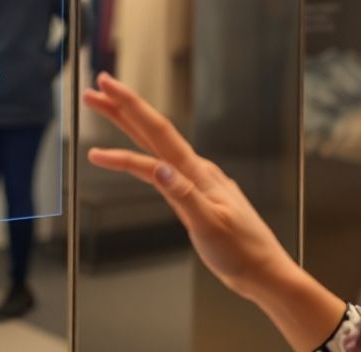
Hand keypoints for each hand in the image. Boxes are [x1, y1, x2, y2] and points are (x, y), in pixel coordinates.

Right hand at [84, 73, 295, 302]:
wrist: (263, 272)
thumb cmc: (242, 253)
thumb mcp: (210, 226)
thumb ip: (184, 196)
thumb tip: (159, 169)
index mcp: (197, 173)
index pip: (157, 133)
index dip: (129, 109)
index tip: (103, 94)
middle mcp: (196, 170)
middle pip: (153, 131)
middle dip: (123, 108)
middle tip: (97, 88)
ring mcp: (196, 181)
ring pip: (156, 147)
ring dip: (130, 128)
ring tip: (107, 111)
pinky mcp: (196, 195)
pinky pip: (162, 166)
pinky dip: (141, 158)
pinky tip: (138, 156)